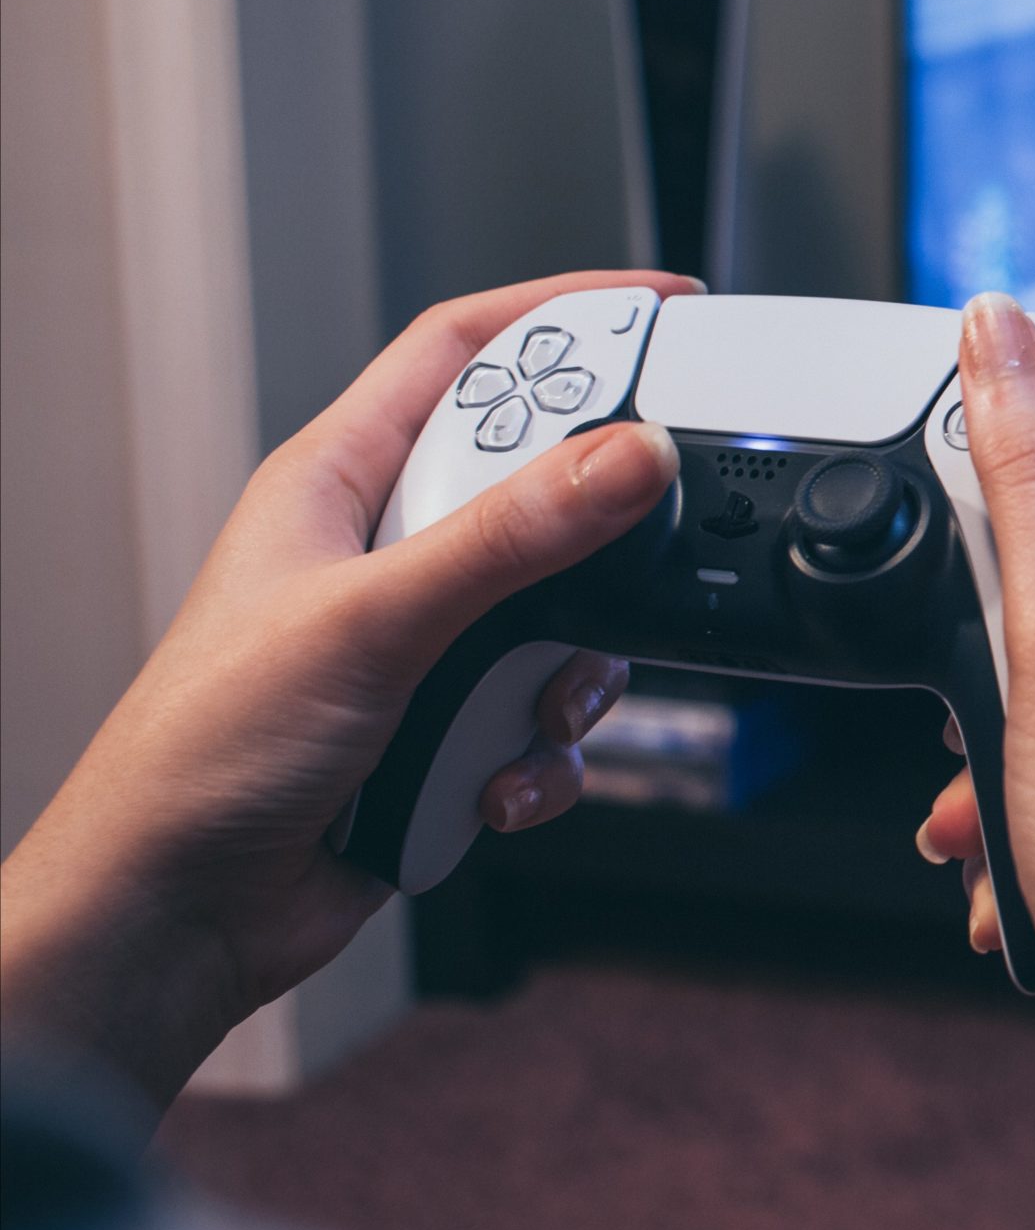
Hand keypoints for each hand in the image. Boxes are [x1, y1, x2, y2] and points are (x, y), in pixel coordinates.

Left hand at [0, 271, 697, 1109]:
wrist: (175, 918)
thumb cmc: (202, 757)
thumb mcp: (372, 622)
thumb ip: (510, 537)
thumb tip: (625, 456)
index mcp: (341, 480)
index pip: (464, 351)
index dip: (563, 314)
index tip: (663, 311)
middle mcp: (386, 549)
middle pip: (542, 484)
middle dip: (595, 537)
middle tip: (640, 547)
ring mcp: (424, 637)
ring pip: (566, 611)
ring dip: (569, 674)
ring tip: (526, 709)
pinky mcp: (451, 722)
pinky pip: (549, 713)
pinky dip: (542, 755)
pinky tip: (490, 783)